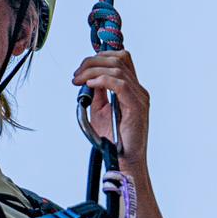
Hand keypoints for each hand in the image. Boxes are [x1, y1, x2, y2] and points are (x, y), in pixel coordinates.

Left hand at [72, 49, 150, 165]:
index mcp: (132, 89)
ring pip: (118, 69)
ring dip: (93, 71)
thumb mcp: (100, 110)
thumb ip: (98, 92)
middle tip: (77, 74)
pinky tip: (90, 85)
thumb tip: (88, 77)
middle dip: (93, 61)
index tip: (81, 69)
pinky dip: (103, 80)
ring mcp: (139, 98)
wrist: (123, 160)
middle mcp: (138, 90)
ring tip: (79, 80)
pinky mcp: (137, 107)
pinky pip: (121, 85)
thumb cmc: (114, 139)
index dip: (99, 57)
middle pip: (119, 59)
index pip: (121, 59)